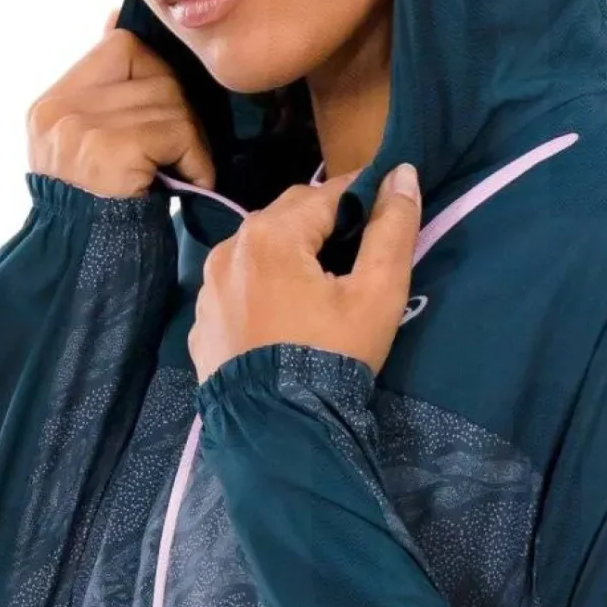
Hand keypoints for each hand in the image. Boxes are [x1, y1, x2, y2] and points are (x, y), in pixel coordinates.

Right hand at [26, 6, 216, 197]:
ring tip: (184, 172)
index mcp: (51, 106)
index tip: (166, 107)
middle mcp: (58, 111)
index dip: (156, 69)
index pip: (119, 44)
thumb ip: (104, 93)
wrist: (89, 270)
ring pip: (170, 100)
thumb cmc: (102, 214)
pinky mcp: (108, 149)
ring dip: (191, 139)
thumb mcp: (89, 149)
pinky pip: (176, 130)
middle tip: (183, 151)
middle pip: (153, 71)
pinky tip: (191, 182)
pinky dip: (195, 157)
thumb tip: (116, 17)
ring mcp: (79, 128)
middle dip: (180, 109)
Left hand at [188, 164, 421, 385]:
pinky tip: (283, 318)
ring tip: (319, 288)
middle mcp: (230, 250)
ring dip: (289, 256)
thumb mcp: (376, 294)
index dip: (363, 196)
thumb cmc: (331, 356)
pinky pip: (237, 289)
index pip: (328, 192)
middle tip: (356, 253)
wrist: (277, 432)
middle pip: (288, 217)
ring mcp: (209, 289)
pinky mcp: (202, 324)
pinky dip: (261, 290)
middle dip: (323, 224)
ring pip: (258, 252)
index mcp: (271, 233)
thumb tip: (403, 173)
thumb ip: (392, 230)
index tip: (386, 211)